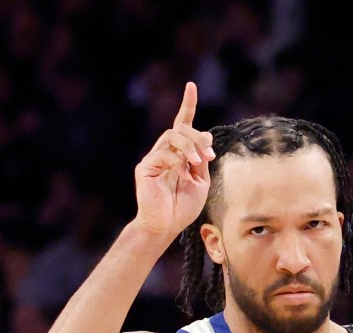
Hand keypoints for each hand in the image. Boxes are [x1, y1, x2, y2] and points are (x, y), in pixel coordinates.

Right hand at [133, 81, 215, 242]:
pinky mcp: (145, 167)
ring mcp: (154, 158)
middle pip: (182, 128)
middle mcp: (165, 151)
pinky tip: (183, 175)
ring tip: (197, 163)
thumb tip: (206, 134)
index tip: (191, 87)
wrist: (165, 227)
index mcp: (179, 154)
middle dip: (197, 138)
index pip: (182, 124)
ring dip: (190, 147)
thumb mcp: (201, 181)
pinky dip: (178, 162)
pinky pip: (164, 154)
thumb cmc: (182, 208)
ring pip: (173, 135)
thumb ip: (202, 159)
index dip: (187, 105)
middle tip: (207, 157)